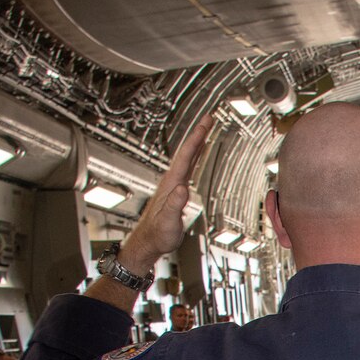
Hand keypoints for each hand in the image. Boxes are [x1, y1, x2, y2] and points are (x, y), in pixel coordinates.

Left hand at [121, 117, 212, 274]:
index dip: (196, 139)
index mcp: (171, 184)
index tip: (206, 124)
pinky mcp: (177, 190)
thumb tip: (183, 189)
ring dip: (198, 143)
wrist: (149, 242)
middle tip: (209, 118)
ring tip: (207, 130)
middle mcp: (172, 181)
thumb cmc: (158, 235)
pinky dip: (196, 157)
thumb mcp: (168, 222)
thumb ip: (174, 205)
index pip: (186, 157)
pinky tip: (200, 154)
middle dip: (199, 134)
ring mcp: (174, 184)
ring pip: (188, 158)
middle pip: (187, 152)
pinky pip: (189, 167)